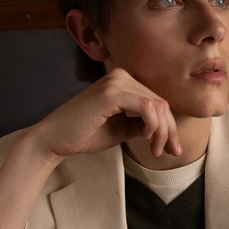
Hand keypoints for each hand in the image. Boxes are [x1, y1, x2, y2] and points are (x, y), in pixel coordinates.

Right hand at [29, 67, 180, 161]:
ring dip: (163, 131)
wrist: (55, 139)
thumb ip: (143, 124)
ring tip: (156, 150)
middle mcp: (120, 76)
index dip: (170, 126)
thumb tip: (168, 131)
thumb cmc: (86, 134)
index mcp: (123, 81)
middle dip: (170, 130)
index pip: (157, 101)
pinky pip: (146, 107)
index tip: (173, 148)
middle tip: (171, 152)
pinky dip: (153, 124)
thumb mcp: (123, 128)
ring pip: (157, 105)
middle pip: (161, 102)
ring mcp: (115, 82)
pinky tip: (147, 138)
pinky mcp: (111, 93)